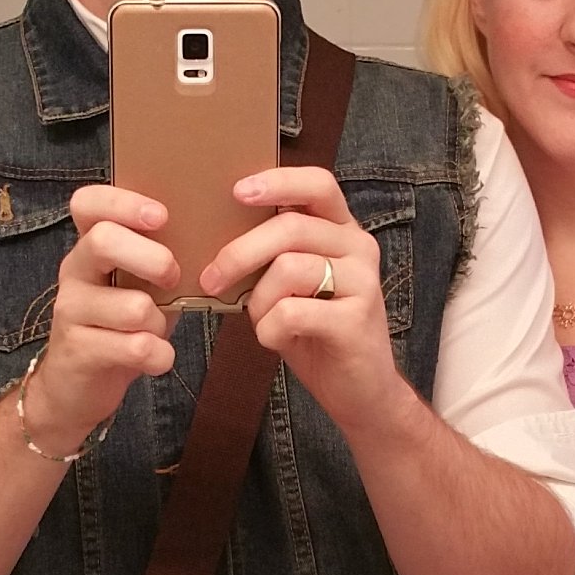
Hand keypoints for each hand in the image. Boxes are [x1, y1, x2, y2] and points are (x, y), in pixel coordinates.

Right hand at [21, 187, 179, 458]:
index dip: (124, 202)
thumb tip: (216, 239)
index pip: (87, 203)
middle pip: (103, 240)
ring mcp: (71, 311)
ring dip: (159, 323)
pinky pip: (135, 347)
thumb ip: (162, 262)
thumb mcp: (140, 287)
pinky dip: (159, 356)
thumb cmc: (119, 329)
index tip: (161, 217)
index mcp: (90, 248)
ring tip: (156, 332)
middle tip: (173, 278)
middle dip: (153, 259)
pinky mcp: (78, 351)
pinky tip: (156, 359)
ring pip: (132, 306)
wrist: (75, 389)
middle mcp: (74, 272)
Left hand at [200, 165, 404, 439]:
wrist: (361, 393)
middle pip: (291, 227)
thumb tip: (215, 236)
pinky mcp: (357, 319)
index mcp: (342, 232)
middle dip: (240, 252)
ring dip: (259, 300)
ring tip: (262, 322)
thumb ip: (272, 257)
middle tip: (211, 278)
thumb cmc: (318, 335)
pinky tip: (277, 340)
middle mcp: (359, 248)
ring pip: (288, 268)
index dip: (278, 182)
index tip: (237, 190)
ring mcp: (363, 282)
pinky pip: (292, 311)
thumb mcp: (293, 287)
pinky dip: (270, 329)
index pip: (318, 184)